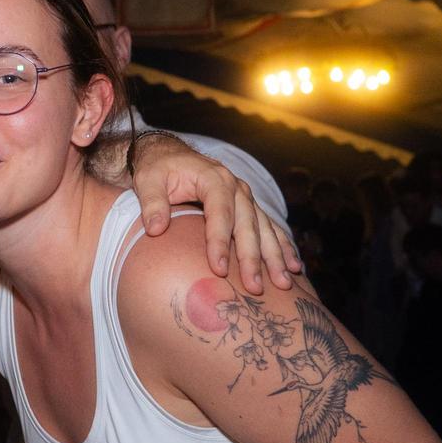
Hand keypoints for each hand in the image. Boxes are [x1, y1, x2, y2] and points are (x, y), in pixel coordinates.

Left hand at [128, 133, 302, 294]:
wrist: (169, 155)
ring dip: (275, 257)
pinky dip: (282, 246)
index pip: (220, 213)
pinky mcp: (248, 206)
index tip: (218, 269)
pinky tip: (293, 266)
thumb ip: (152, 203)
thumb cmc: (157, 169)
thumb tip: (156, 229)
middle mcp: (236, 187)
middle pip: (248, 225)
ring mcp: (245, 197)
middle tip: (254, 287)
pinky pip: (270, 228)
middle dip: (253, 257)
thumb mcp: (148, 180)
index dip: (220, 242)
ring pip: (264, 229)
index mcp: (214, 179)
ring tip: (284, 282)